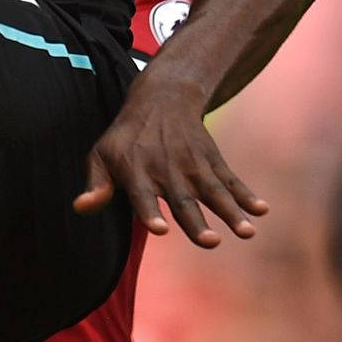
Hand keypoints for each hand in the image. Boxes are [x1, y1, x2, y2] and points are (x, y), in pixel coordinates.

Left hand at [72, 78, 266, 246]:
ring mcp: (193, 167)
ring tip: (247, 231)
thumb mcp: (101, 156)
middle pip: (182, 201)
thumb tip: (80, 208)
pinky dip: (246, 194)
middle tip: (210, 242)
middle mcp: (167, 171)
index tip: (160, 230)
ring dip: (230, 212)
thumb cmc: (125, 138)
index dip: (150, 212)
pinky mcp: (212, 162)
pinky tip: (261, 210)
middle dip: (196, 223)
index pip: (142, 196)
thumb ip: (96, 185)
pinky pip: (231, 180)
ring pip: (213, 192)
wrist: (162, 99)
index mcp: (137, 173)